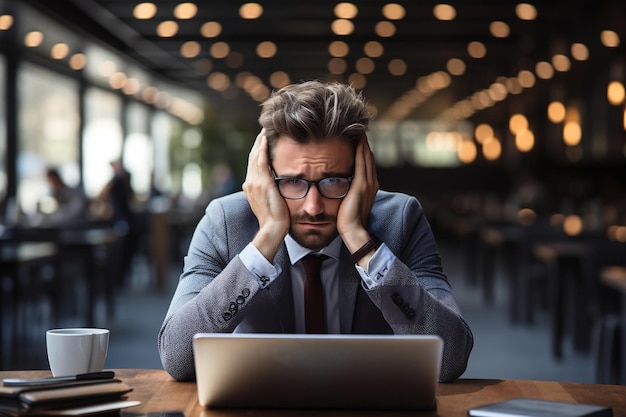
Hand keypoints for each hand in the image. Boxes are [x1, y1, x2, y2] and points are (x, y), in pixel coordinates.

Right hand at [242, 129, 290, 260]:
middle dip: (258, 143)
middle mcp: (250, 182)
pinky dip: (262, 149)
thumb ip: (272, 190)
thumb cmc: (276, 218)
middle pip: (253, 157)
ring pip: (255, 156)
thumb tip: (279, 183)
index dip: (258, 151)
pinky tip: (264, 139)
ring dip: (259, 142)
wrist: (273, 228)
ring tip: (264, 130)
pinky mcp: (262, 183)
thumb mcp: (272, 201)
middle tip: (263, 129)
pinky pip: (260, 161)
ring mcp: (254, 182)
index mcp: (251, 186)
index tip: (263, 140)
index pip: (254, 164)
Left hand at [337, 134, 378, 252]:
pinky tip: (357, 138)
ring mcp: (368, 183)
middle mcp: (371, 182)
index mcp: (368, 186)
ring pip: (366, 155)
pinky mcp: (362, 184)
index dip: (362, 149)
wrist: (353, 232)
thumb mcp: (347, 203)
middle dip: (363, 142)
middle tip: (357, 127)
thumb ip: (346, 193)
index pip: (365, 163)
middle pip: (367, 156)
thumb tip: (336, 185)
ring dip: (363, 141)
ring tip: (358, 128)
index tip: (355, 137)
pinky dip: (361, 148)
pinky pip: (362, 161)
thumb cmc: (347, 222)